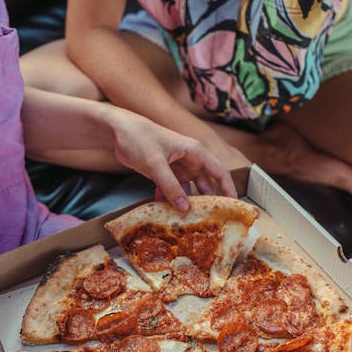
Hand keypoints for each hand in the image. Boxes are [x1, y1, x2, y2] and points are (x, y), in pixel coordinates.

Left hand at [109, 109, 237, 211]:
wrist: (118, 131)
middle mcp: (189, 160)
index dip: (228, 188)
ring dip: (186, 203)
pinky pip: (172, 190)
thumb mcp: (156, 164)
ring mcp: (177, 167)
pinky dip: (170, 199)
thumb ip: (171, 187)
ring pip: (188, 190)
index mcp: (195, 152)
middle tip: (210, 220)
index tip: (233, 206)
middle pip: (205, 184)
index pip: (219, 172)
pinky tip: (164, 209)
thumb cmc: (139, 138)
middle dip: (207, 201)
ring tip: (187, 220)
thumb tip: (186, 208)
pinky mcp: (164, 173)